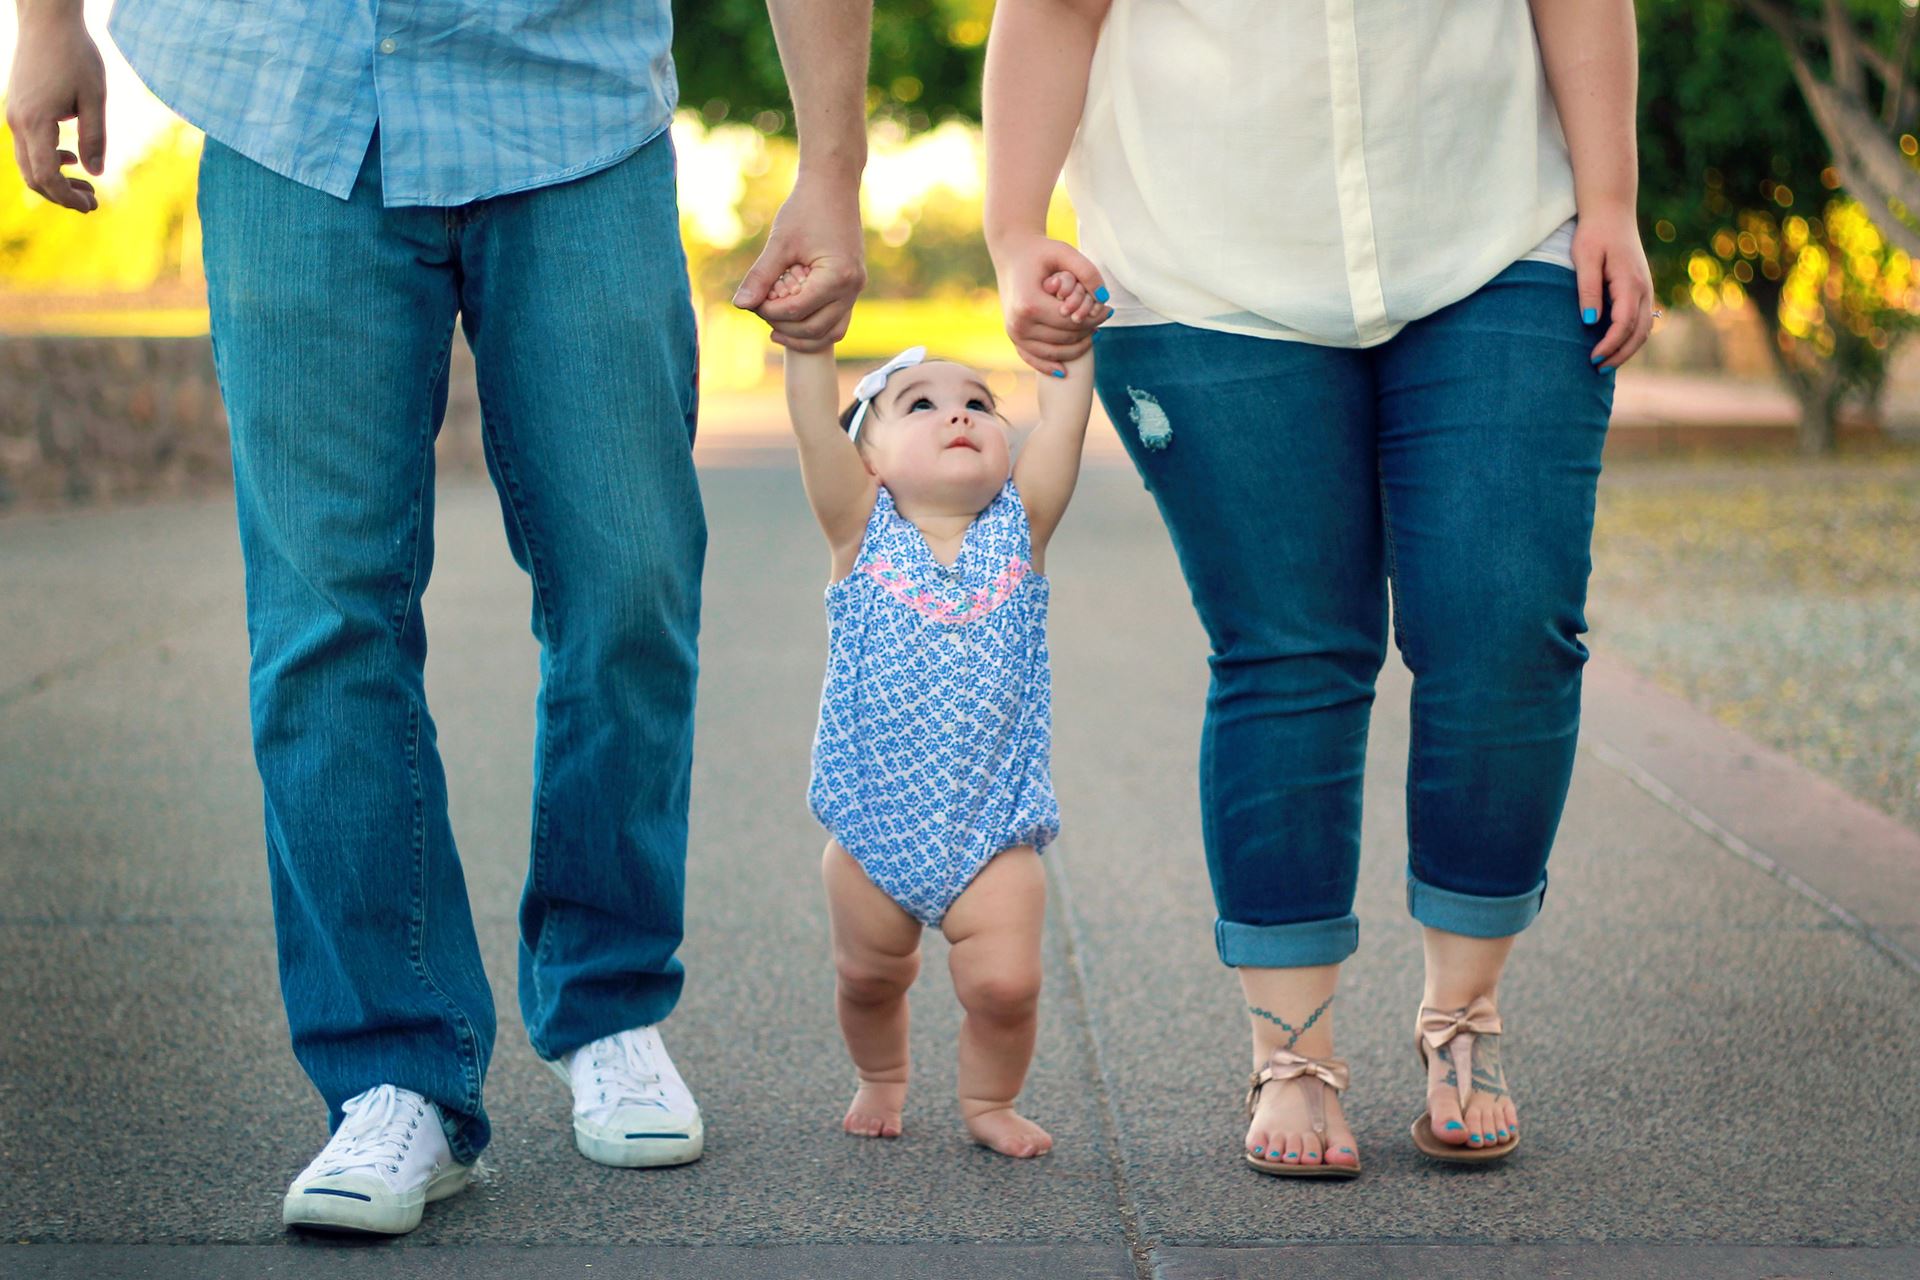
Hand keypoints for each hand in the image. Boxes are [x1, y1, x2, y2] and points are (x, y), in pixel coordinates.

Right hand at [6, 4, 107, 212]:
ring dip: (56, 179)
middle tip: (93, 203)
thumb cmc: (75, 56)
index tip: (93, 206)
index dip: (68, 197)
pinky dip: (47, 160)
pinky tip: (71, 158)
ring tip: (88, 186)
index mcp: (36, 122)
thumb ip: (95, 138)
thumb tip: (96, 173)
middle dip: (62, 195)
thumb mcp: (94, 98)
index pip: (47, 176)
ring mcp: (14, 115)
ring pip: (28, 163)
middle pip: (33, 177)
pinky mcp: (18, 109)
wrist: (47, 22)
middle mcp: (18, 122)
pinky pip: (27, 146)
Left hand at [733, 175, 865, 352]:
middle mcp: (852, 288)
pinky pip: (836, 320)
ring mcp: (855, 289)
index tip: (752, 302)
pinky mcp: (851, 286)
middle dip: (784, 328)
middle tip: (761, 314)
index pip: (797, 311)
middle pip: (815, 330)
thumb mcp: (780, 242)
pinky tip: (791, 320)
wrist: (833, 186)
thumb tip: (740, 305)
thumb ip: (761, 276)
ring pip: (830, 333)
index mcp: (837, 277)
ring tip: (775, 328)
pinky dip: (815, 325)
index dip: (769, 312)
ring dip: (802, 336)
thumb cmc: (806, 208)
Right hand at [991, 233, 1110, 376]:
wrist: (1011, 254)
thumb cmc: (1040, 251)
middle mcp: (1019, 323)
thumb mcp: (1065, 252)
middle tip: (1103, 319)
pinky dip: (1049, 366)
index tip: (1108, 309)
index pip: (1071, 322)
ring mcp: (1014, 333)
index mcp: (1029, 303)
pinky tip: (1065, 372)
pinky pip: (1033, 359)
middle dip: (1088, 330)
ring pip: (1053, 352)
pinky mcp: (1013, 338)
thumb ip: (1088, 272)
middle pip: (1064, 339)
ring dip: (1076, 347)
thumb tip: (1104, 299)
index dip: (1094, 318)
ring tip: (1093, 332)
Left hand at [1574, 204, 1654, 370]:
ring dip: (1628, 348)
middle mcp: (1644, 288)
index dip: (1609, 345)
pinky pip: (1642, 319)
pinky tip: (1615, 345)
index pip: (1623, 323)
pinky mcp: (1642, 288)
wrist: (1612, 212)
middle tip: (1597, 369)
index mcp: (1630, 282)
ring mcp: (1646, 288)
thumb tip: (1591, 321)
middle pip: (1639, 332)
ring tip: (1606, 363)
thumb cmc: (1594, 233)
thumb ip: (1588, 289)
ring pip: (1644, 328)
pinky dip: (1632, 336)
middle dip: (1620, 354)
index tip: (1592, 359)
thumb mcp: (1585, 258)